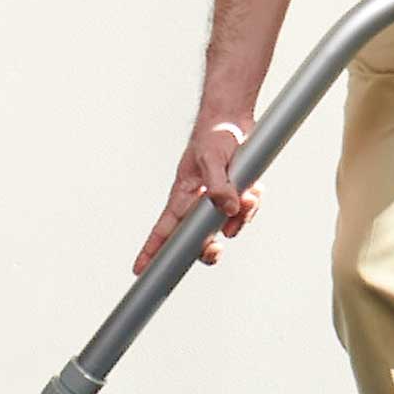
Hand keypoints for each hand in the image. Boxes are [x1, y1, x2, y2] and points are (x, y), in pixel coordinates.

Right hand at [135, 110, 256, 272]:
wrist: (234, 122)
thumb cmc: (214, 136)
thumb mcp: (213, 159)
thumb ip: (219, 186)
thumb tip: (228, 210)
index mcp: (183, 196)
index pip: (164, 229)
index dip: (151, 251)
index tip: (140, 271)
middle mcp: (197, 203)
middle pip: (197, 240)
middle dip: (208, 248)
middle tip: (215, 247)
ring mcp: (217, 202)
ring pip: (226, 228)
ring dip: (240, 218)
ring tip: (247, 195)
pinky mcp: (235, 198)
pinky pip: (243, 215)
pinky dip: (252, 206)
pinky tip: (254, 190)